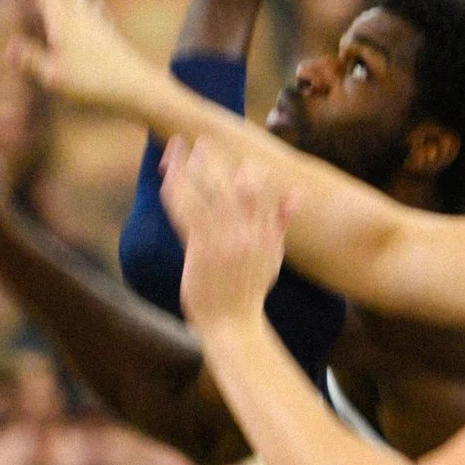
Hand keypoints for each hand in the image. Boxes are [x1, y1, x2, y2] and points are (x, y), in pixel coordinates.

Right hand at [15, 0, 165, 111]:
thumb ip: (31, 60)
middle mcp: (80, 20)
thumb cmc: (93, 84)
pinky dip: (92, 4)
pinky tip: (95, 2)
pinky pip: (97, 13)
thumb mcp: (54, 77)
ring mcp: (97, 27)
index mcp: (63, 25)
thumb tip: (9, 46)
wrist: (137, 87)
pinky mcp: (110, 37)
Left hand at [162, 137, 293, 333]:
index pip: (259, 186)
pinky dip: (176, 192)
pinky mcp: (202, 251)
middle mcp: (247, 233)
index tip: (229, 150)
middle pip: (232, 183)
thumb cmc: (250, 292)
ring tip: (176, 148)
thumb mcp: (273, 257)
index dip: (243, 164)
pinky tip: (167, 177)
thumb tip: (297, 193)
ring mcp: (225, 241)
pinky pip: (187, 213)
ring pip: (207, 193)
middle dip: (216, 158)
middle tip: (201, 139)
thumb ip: (282, 223)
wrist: (234, 325)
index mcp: (265, 232)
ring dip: (190, 167)